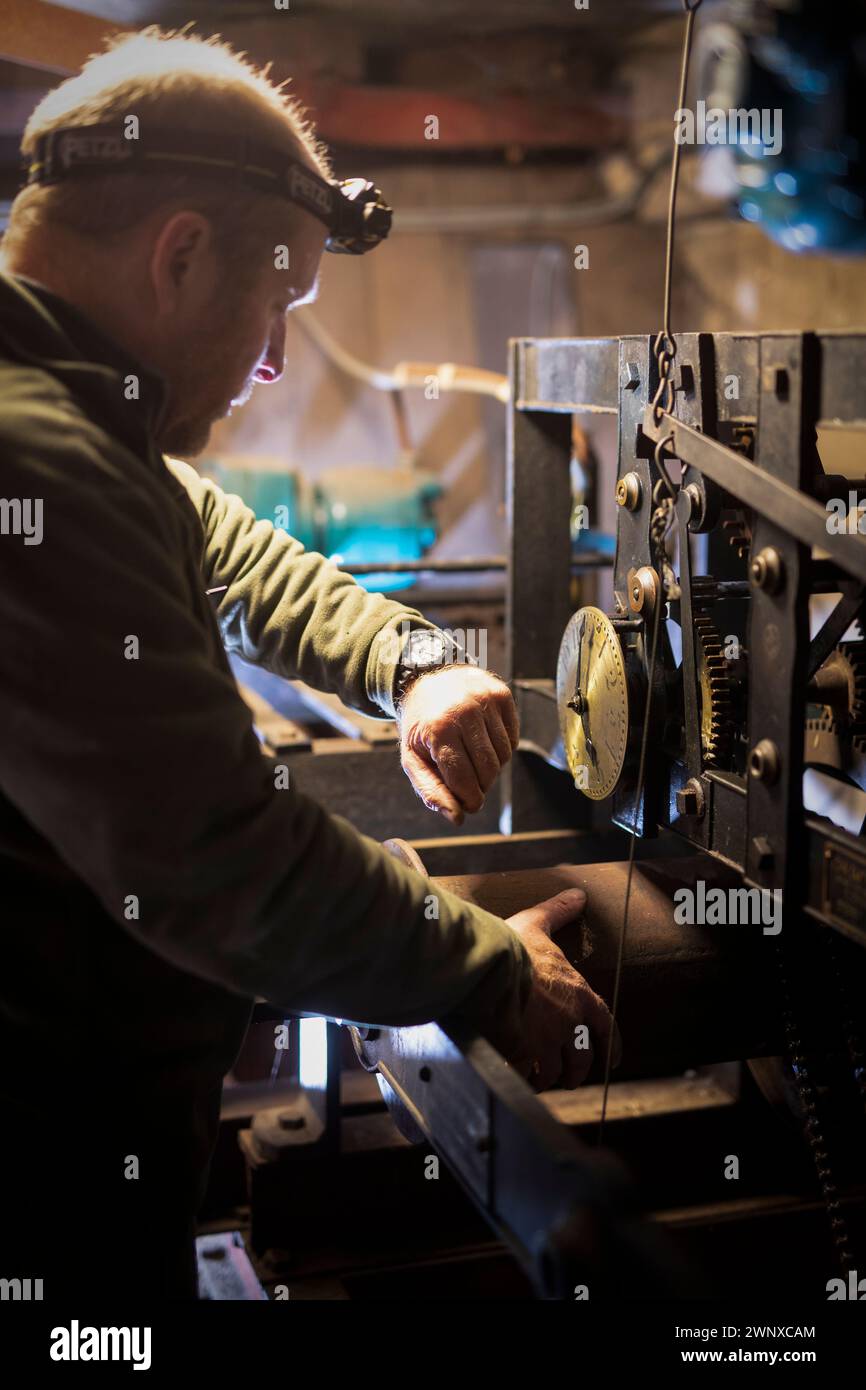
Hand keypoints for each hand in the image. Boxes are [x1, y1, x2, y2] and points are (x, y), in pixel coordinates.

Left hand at [397, 666, 518, 824]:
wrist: (428, 680)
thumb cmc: (420, 725)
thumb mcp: (413, 758)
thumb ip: (431, 791)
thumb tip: (456, 819)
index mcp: (439, 730)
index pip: (464, 779)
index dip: (469, 800)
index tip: (468, 806)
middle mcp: (464, 712)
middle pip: (489, 770)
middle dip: (481, 786)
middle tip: (469, 783)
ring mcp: (486, 700)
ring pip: (504, 756)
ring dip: (491, 768)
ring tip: (472, 759)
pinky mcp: (502, 695)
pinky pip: (513, 739)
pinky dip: (501, 749)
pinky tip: (483, 741)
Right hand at [505, 888, 619, 1090]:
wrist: (488, 968)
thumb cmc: (514, 946)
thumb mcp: (537, 924)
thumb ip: (558, 911)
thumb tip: (577, 894)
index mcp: (579, 995)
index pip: (606, 1026)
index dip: (611, 1045)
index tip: (612, 1061)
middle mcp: (570, 1022)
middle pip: (582, 1057)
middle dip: (576, 1070)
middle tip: (570, 1078)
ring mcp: (547, 1041)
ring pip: (556, 1071)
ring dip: (549, 1077)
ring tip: (540, 1080)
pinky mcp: (524, 1055)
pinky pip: (528, 1075)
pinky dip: (524, 1078)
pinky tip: (518, 1076)